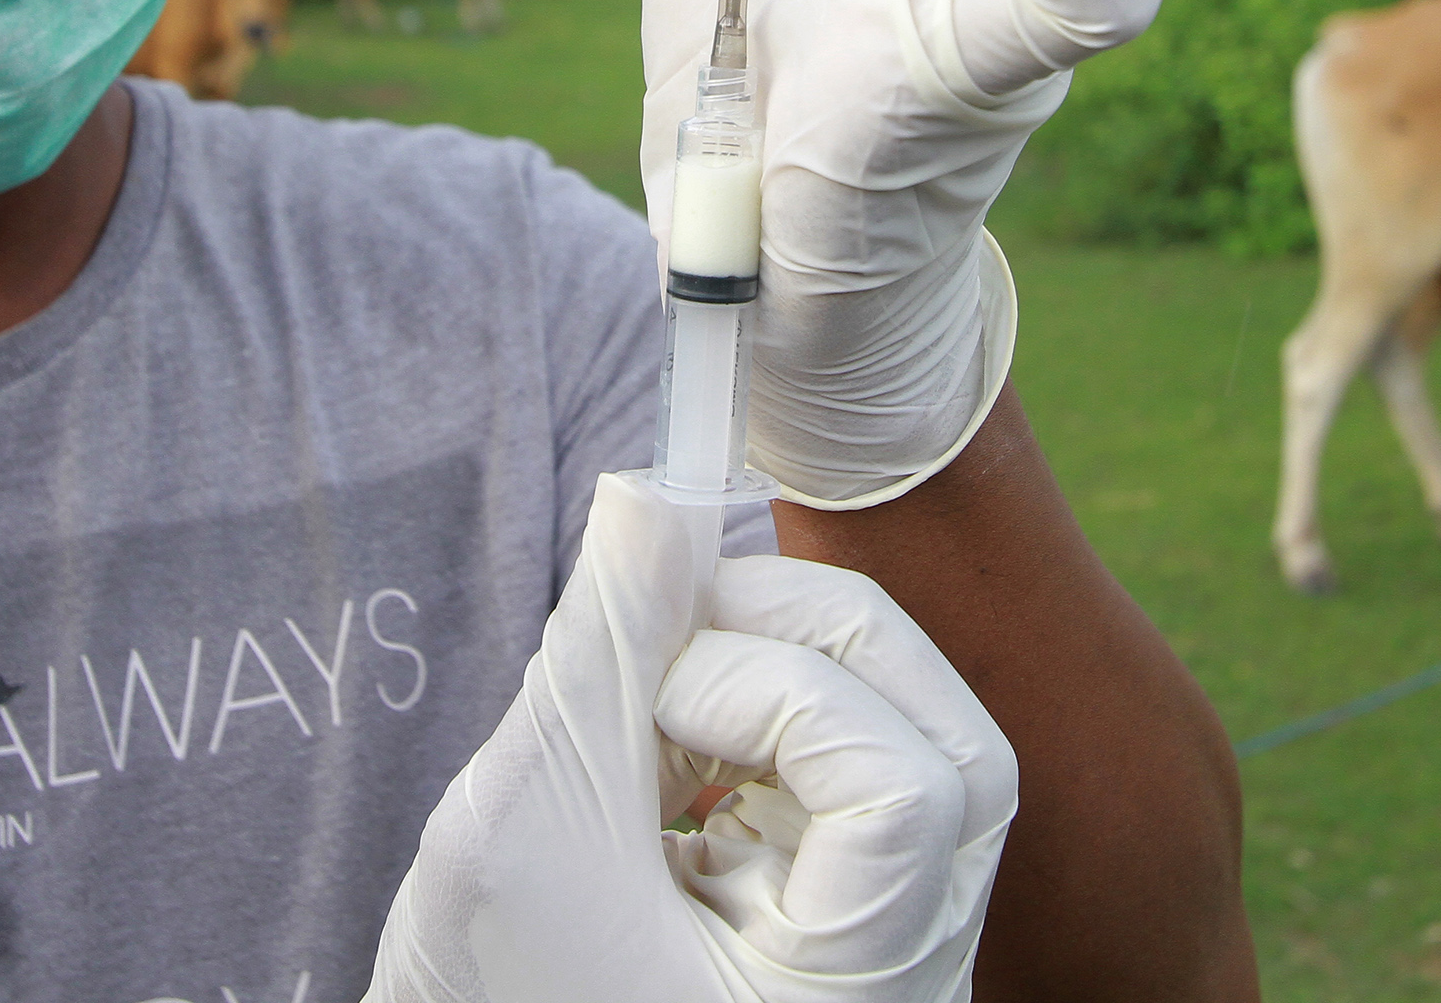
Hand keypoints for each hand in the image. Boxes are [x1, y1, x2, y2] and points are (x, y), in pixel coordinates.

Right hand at [367, 473, 1014, 1002]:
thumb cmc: (486, 989)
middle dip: (821, 639)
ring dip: (796, 669)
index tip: (657, 699)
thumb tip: (654, 488)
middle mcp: (906, 982)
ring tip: (664, 685)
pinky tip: (668, 735)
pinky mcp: (849, 915)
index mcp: (850, 997)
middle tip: (681, 615)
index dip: (788, 695)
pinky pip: (863, 769)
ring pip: (921, 746)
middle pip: (954, 753)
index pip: (910, 791)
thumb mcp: (527, 818)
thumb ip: (607, 650)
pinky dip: (773, 715)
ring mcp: (891, 952)